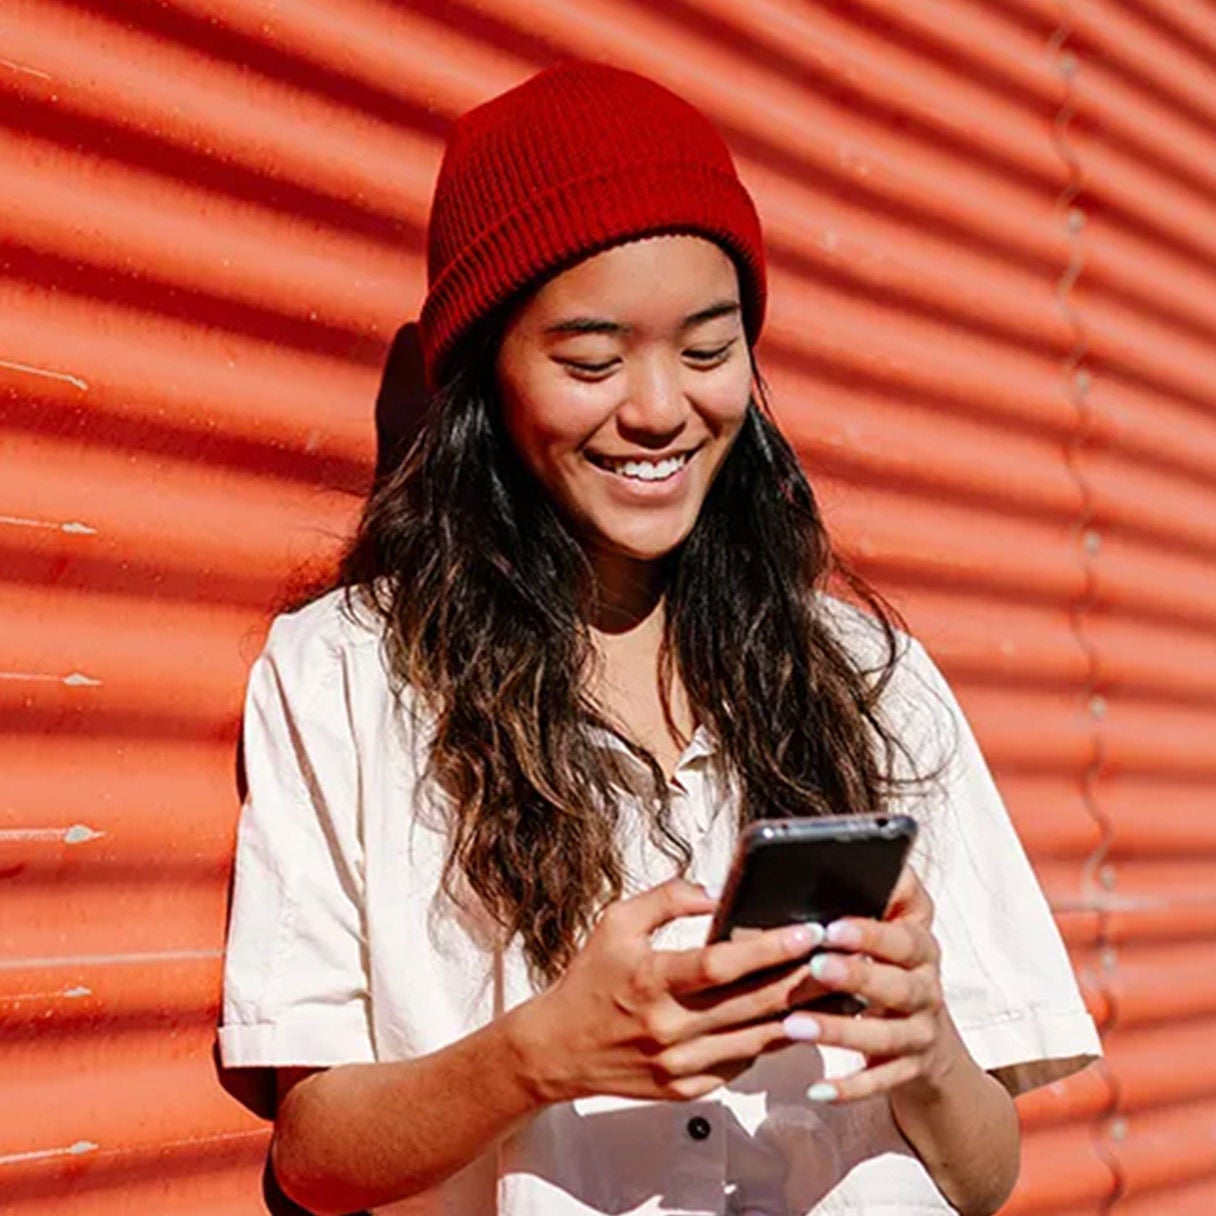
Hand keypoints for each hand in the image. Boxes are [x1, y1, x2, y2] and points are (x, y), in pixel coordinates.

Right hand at [509, 878, 825, 1103]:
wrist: (556, 1048)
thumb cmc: (589, 980)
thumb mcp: (616, 923)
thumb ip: (666, 899)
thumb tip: (715, 894)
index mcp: (650, 980)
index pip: (720, 965)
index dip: (768, 948)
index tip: (806, 932)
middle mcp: (667, 1027)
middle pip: (750, 1005)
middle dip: (800, 980)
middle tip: (838, 957)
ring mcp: (678, 1065)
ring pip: (755, 1042)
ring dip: (798, 1016)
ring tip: (831, 990)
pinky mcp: (685, 1090)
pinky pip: (741, 1067)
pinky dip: (767, 1044)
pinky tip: (790, 1022)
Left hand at [782, 864, 951, 1103]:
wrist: (936, 1049)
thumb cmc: (894, 972)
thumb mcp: (893, 933)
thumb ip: (874, 898)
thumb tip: (833, 858)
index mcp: (919, 949)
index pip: (903, 936)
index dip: (871, 932)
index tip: (833, 925)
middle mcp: (926, 990)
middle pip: (898, 984)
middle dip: (858, 974)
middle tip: (816, 965)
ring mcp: (920, 1034)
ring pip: (885, 1034)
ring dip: (840, 1030)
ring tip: (795, 1024)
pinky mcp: (910, 1072)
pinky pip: (882, 1081)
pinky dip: (851, 1086)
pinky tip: (818, 1089)